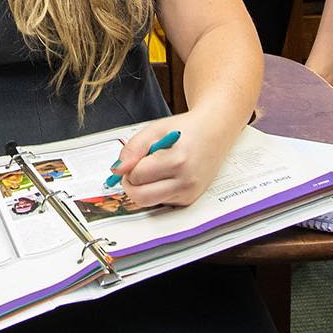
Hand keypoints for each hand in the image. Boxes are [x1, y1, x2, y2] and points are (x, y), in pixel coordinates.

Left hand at [109, 109, 231, 209]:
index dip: (130, 166)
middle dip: (131, 183)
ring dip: (144, 187)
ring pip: (149, 201)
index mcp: (177, 161)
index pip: (137, 175)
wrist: (215, 132)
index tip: (136, 157)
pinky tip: (166, 175)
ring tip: (155, 168)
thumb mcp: (155, 130)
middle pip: (141, 197)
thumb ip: (132, 148)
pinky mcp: (190, 200)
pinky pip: (161, 202)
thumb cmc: (184, 130)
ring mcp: (189, 194)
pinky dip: (156, 190)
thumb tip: (117, 169)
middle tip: (136, 169)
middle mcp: (186, 182)